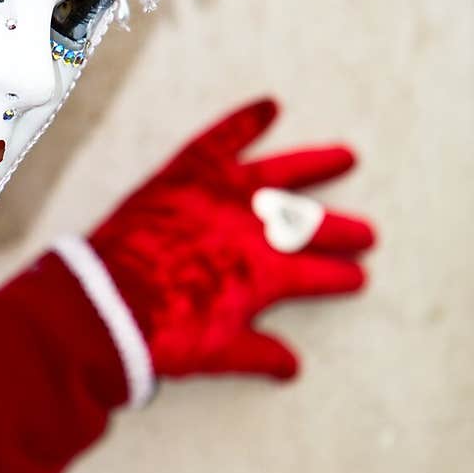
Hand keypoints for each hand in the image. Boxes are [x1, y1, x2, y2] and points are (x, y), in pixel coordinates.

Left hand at [88, 97, 374, 380]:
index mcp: (267, 274)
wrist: (108, 304)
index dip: (340, 276)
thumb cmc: (164, 333)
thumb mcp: (219, 354)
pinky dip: (245, 120)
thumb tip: (291, 366)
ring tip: (345, 157)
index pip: (318, 274)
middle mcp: (253, 229)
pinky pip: (221, 138)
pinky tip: (269, 106)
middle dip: (341, 230)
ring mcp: (222, 196)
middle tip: (365, 233)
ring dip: (315, 164)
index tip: (356, 277)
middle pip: (310, 225)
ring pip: (280, 173)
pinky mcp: (186, 173)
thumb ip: (259, 354)